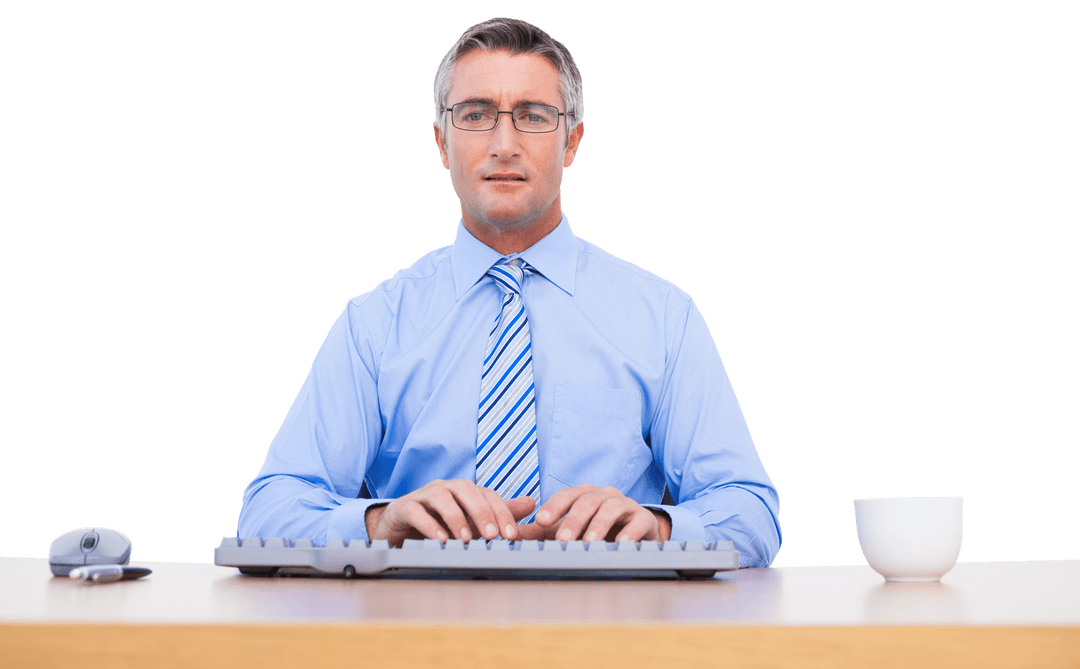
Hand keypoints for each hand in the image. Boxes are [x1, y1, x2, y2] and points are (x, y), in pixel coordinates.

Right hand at [364, 479, 534, 546]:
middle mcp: (445, 488)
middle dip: (482, 512)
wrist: (399, 529)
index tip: (510, 536)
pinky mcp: (403, 507)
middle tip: (492, 536)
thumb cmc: (438, 524)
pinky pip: (416, 510)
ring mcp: (423, 496)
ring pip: (441, 496)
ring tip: (464, 539)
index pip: (487, 494)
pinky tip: (439, 539)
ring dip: (456, 517)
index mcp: (463, 491)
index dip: (501, 513)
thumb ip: (498, 513)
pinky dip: (429, 524)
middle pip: (466, 489)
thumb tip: (531, 503)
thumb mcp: (471, 522)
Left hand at [517, 484, 671, 542]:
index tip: (541, 520)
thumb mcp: (567, 530)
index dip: (554, 506)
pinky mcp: (643, 518)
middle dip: (574, 520)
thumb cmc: (595, 530)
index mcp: (583, 495)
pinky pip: (637, 521)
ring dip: (598, 525)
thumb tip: (511, 535)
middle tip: (563, 539)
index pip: (566, 495)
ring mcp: (625, 504)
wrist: (633, 534)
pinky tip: (620, 544)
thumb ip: (540, 532)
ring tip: (589, 543)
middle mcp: (604, 495)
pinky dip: (629, 532)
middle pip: (587, 501)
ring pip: (611, 508)